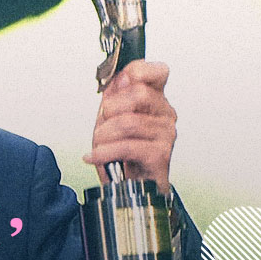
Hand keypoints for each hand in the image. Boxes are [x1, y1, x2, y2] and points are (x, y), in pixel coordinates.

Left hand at [83, 60, 175, 194]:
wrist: (130, 188)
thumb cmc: (122, 153)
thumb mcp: (111, 119)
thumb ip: (114, 95)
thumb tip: (121, 76)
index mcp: (155, 100)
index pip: (159, 71)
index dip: (137, 71)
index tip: (119, 83)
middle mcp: (165, 114)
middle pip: (139, 93)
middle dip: (110, 109)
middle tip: (103, 124)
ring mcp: (166, 134)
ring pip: (128, 122)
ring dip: (103, 135)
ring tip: (98, 145)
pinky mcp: (161, 155)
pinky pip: (127, 147)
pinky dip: (104, 153)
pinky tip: (94, 157)